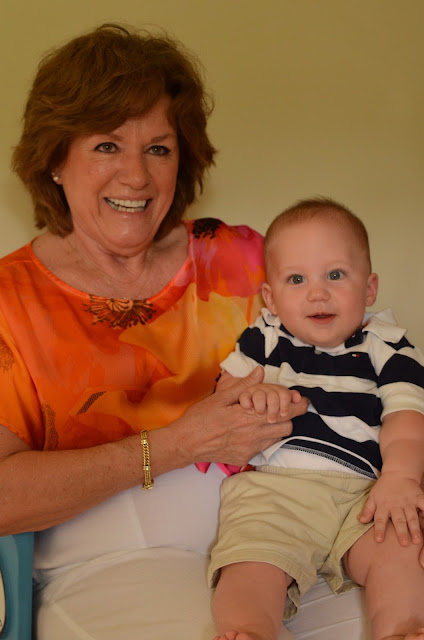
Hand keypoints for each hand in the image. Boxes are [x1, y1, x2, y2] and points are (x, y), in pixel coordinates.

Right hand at [174, 367, 307, 467]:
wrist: (186, 443)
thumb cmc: (200, 418)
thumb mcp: (220, 397)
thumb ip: (244, 386)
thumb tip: (260, 372)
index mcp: (248, 416)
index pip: (283, 411)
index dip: (297, 406)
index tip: (302, 401)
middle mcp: (252, 434)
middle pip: (286, 426)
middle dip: (288, 416)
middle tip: (281, 408)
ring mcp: (249, 448)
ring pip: (277, 438)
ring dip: (276, 428)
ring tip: (265, 419)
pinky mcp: (244, 458)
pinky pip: (263, 448)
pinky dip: (263, 438)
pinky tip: (251, 431)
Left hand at [358, 472, 423, 545]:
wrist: (398, 473)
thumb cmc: (384, 488)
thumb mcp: (373, 497)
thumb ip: (368, 510)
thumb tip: (360, 521)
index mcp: (384, 505)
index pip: (380, 519)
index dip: (379, 529)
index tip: (379, 540)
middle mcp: (396, 505)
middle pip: (398, 520)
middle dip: (401, 532)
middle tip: (404, 544)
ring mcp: (408, 501)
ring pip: (412, 516)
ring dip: (415, 528)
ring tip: (417, 540)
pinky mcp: (418, 497)